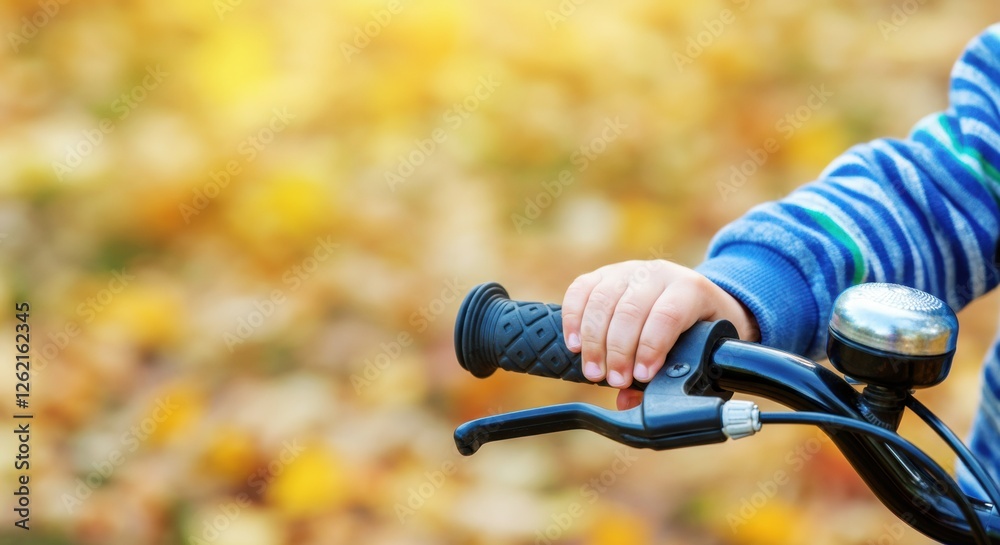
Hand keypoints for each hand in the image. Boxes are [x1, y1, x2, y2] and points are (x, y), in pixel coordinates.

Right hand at [561, 260, 758, 409]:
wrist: (687, 296)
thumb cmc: (695, 330)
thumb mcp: (697, 350)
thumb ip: (667, 375)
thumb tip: (627, 400)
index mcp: (690, 290)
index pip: (667, 315)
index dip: (651, 347)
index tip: (641, 376)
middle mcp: (658, 274)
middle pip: (631, 309)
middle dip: (619, 350)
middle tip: (614, 380)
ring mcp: (627, 269)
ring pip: (603, 300)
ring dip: (593, 340)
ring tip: (593, 371)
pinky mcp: (602, 274)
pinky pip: (580, 290)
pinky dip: (573, 319)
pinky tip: (575, 346)